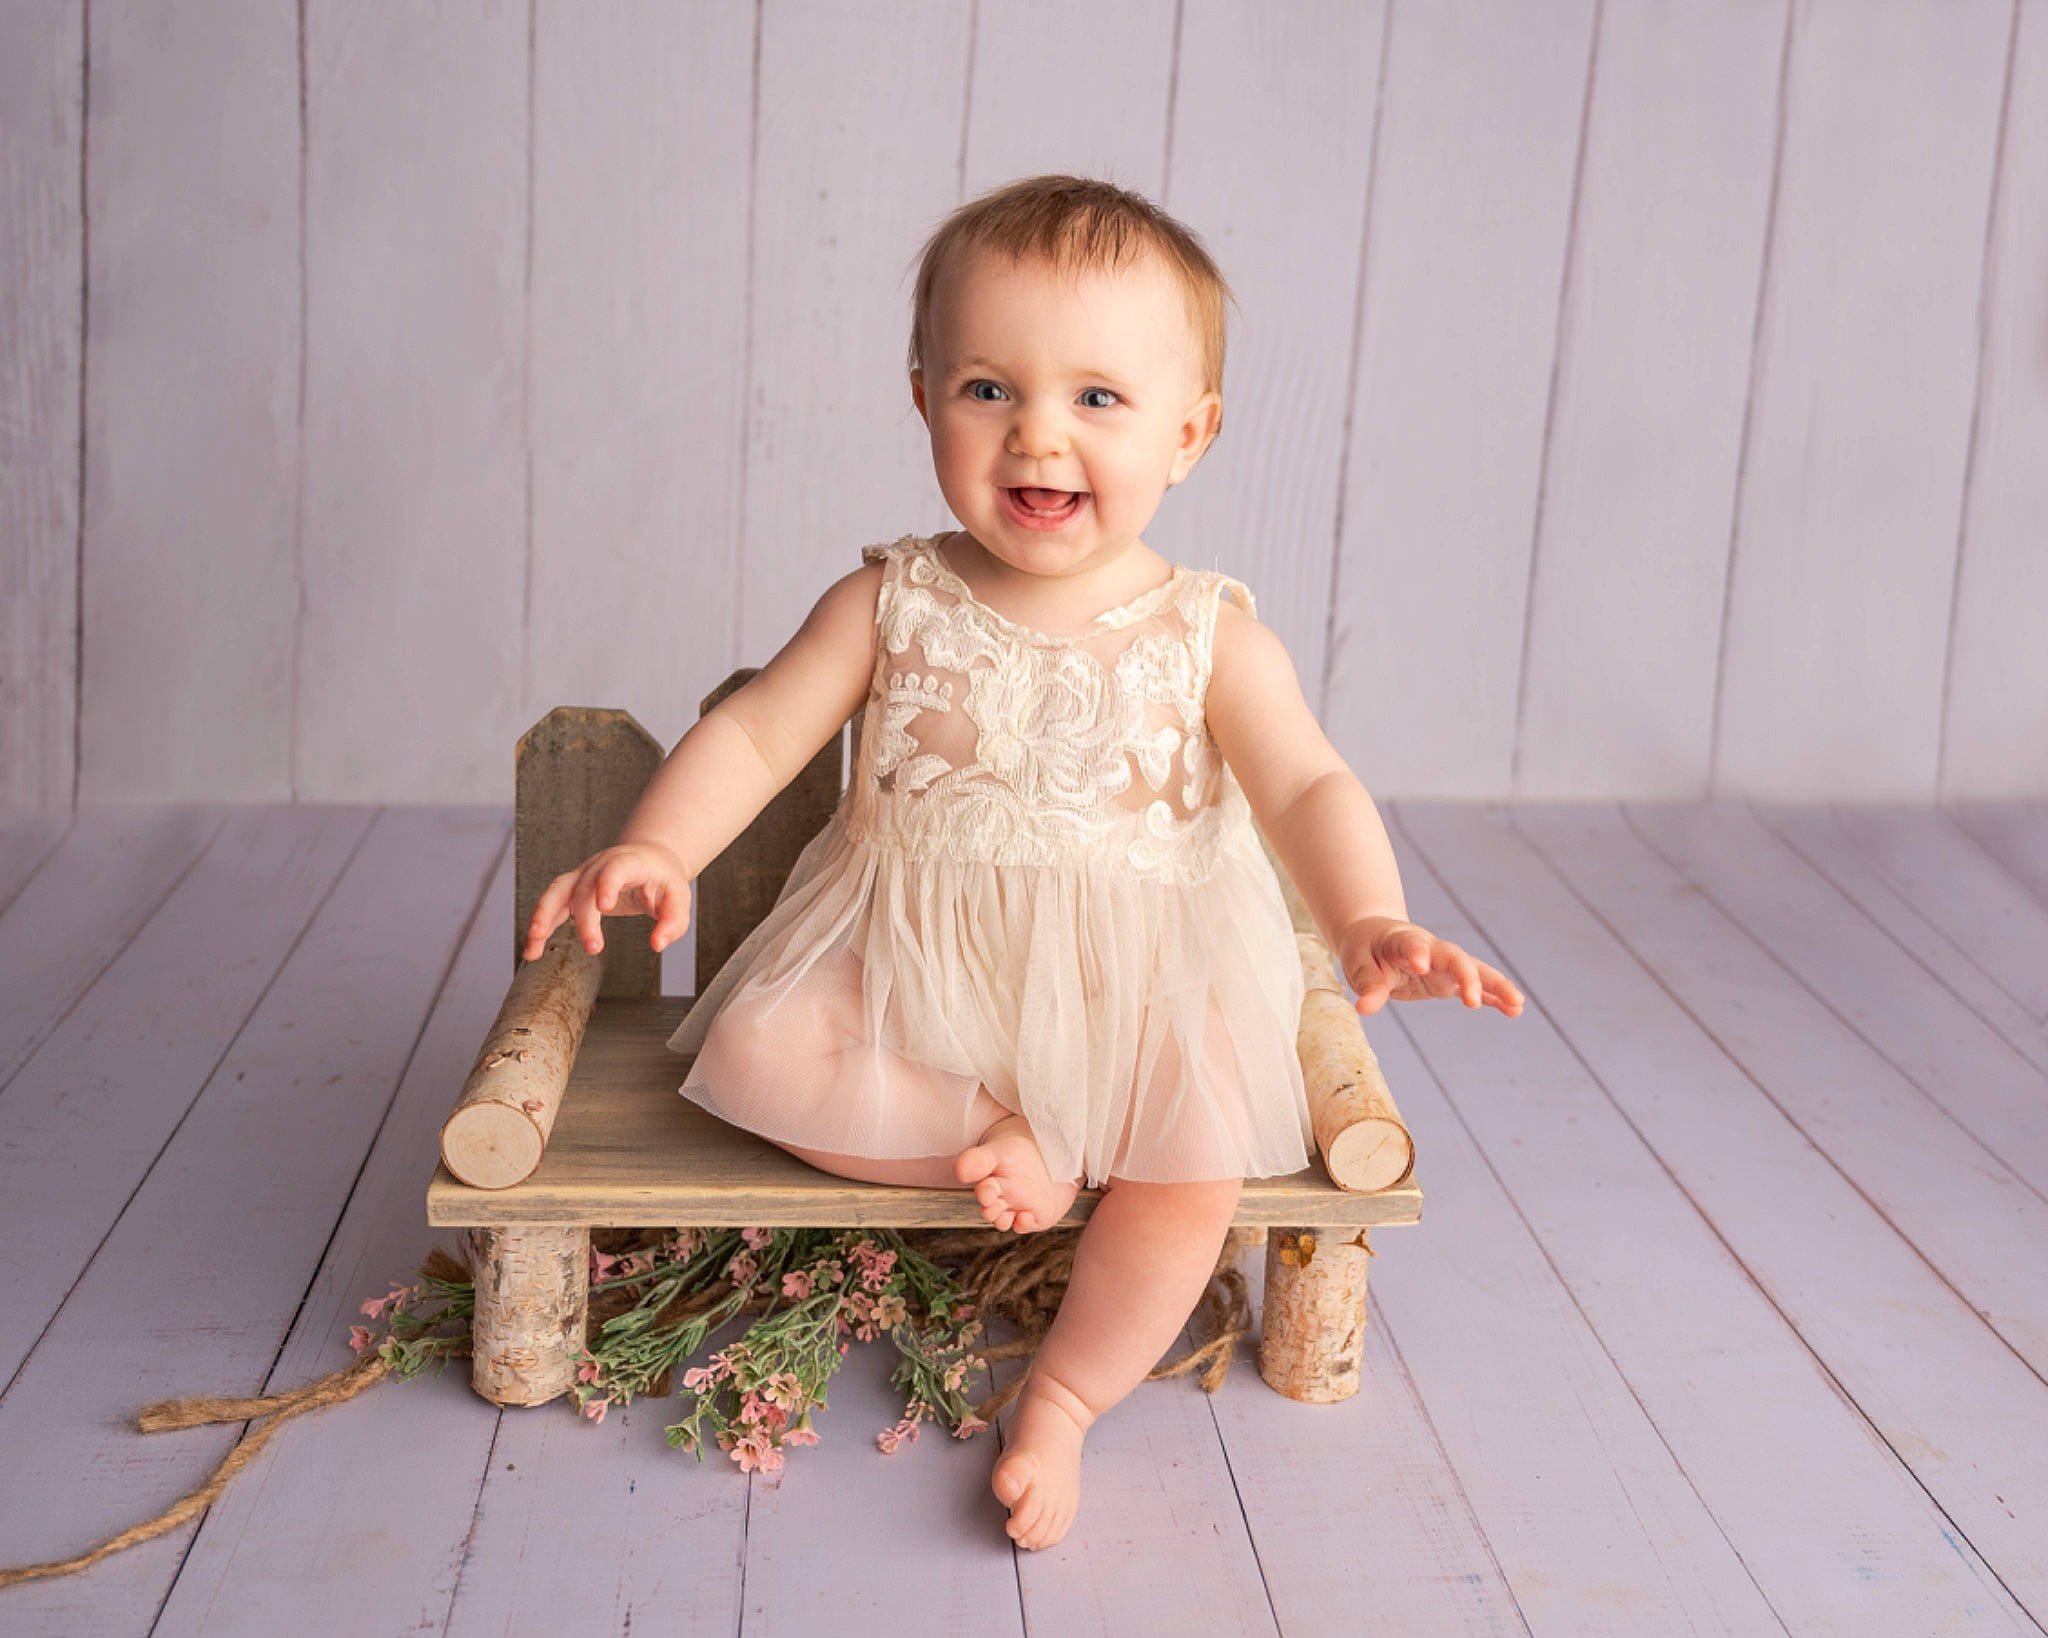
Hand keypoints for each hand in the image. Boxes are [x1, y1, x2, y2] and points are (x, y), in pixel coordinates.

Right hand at [522, 841, 692, 961]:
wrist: (648, 860)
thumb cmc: (663, 880)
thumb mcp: (678, 898)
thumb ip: (673, 922)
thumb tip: (658, 944)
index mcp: (628, 862)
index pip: (615, 869)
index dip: (607, 885)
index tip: (605, 906)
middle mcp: (600, 866)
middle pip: (584, 888)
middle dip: (585, 920)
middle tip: (594, 948)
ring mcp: (582, 875)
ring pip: (556, 892)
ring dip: (542, 919)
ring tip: (533, 948)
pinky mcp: (573, 889)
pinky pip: (551, 904)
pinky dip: (540, 926)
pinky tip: (533, 949)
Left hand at [1338, 916, 1523, 1017]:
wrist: (1376, 936)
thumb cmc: (1365, 947)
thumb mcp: (1357, 961)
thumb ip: (1366, 982)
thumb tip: (1364, 1008)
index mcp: (1403, 940)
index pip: (1412, 944)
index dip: (1417, 952)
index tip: (1420, 964)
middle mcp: (1431, 949)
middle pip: (1454, 958)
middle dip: (1466, 976)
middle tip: (1471, 1001)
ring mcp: (1443, 965)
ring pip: (1474, 971)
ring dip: (1495, 986)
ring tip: (1517, 1005)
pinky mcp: (1448, 981)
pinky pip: (1475, 988)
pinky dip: (1493, 997)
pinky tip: (1513, 1010)